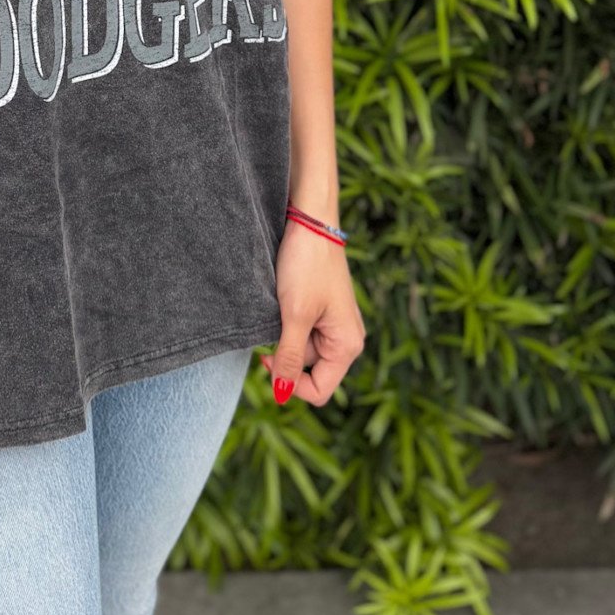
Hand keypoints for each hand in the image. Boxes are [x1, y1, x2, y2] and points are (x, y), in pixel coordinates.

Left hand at [258, 219, 365, 407]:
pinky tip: (284, 300)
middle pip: (310, 371)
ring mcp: (336, 323)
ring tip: (281, 304)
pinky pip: (303, 330)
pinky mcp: (323, 309)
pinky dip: (288, 322)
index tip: (266, 357)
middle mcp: (347, 338)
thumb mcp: (294, 315)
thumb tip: (281, 394)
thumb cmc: (307, 265)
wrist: (311, 221)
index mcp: (348, 345)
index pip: (318, 390)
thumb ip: (289, 357)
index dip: (289, 384)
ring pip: (303, 350)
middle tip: (274, 322)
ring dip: (286, 335)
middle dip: (287, 354)